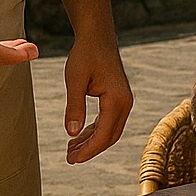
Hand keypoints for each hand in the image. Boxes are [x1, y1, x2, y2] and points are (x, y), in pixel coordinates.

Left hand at [62, 35, 133, 163]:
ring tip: (71, 149)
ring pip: (110, 130)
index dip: (88, 150)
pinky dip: (95, 131)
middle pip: (110, 136)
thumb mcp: (75, 81)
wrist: (97, 36)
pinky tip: (80, 135)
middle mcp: (125, 102)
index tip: (72, 159)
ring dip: (92, 142)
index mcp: (116, 100)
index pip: (104, 135)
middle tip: (69, 158)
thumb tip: (71, 133)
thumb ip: (74, 108)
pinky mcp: (119, 97)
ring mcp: (124, 100)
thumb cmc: (85, 55)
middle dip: (90, 150)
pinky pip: (109, 121)